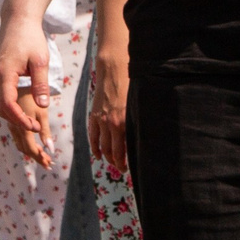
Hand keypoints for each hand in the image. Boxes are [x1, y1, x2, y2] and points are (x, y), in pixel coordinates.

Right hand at [0, 22, 57, 166]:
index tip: (35, 127)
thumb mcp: (40, 61)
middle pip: (1, 108)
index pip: (8, 104)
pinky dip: (10, 107)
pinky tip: (24, 111)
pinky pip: (0, 97)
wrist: (18, 21)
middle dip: (17, 121)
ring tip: (32, 123)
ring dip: (13, 116)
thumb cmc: (31, 38)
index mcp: (4, 74)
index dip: (20, 119)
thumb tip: (43, 106)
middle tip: (37, 128)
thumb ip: (40, 84)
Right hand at [90, 45, 130, 173]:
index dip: (126, 162)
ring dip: (107, 157)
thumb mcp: (139, 104)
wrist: (114, 70)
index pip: (125, 150)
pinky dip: (95, 147)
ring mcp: (101, 121)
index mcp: (125, 122)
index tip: (131, 169)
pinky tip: (98, 154)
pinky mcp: (94, 116)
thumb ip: (139, 120)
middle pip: (113, 152)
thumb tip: (147, 134)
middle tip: (123, 170)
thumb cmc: (131, 85)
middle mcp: (112, 124)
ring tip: (113, 163)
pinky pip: (93, 136)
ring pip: (102, 146)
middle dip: (118, 163)